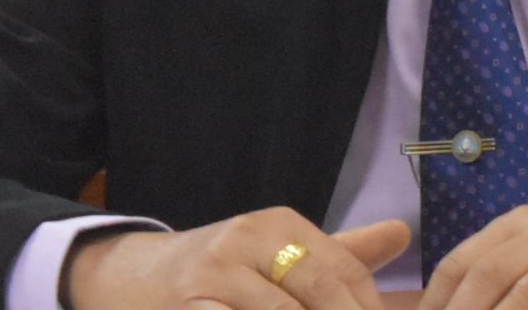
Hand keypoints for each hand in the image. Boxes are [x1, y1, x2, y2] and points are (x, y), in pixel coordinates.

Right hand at [67, 213, 410, 309]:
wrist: (123, 277)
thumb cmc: (217, 271)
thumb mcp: (277, 252)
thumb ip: (339, 252)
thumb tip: (404, 234)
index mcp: (280, 225)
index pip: (345, 272)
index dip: (369, 308)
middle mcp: (247, 239)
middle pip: (320, 293)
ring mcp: (212, 275)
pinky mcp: (185, 306)